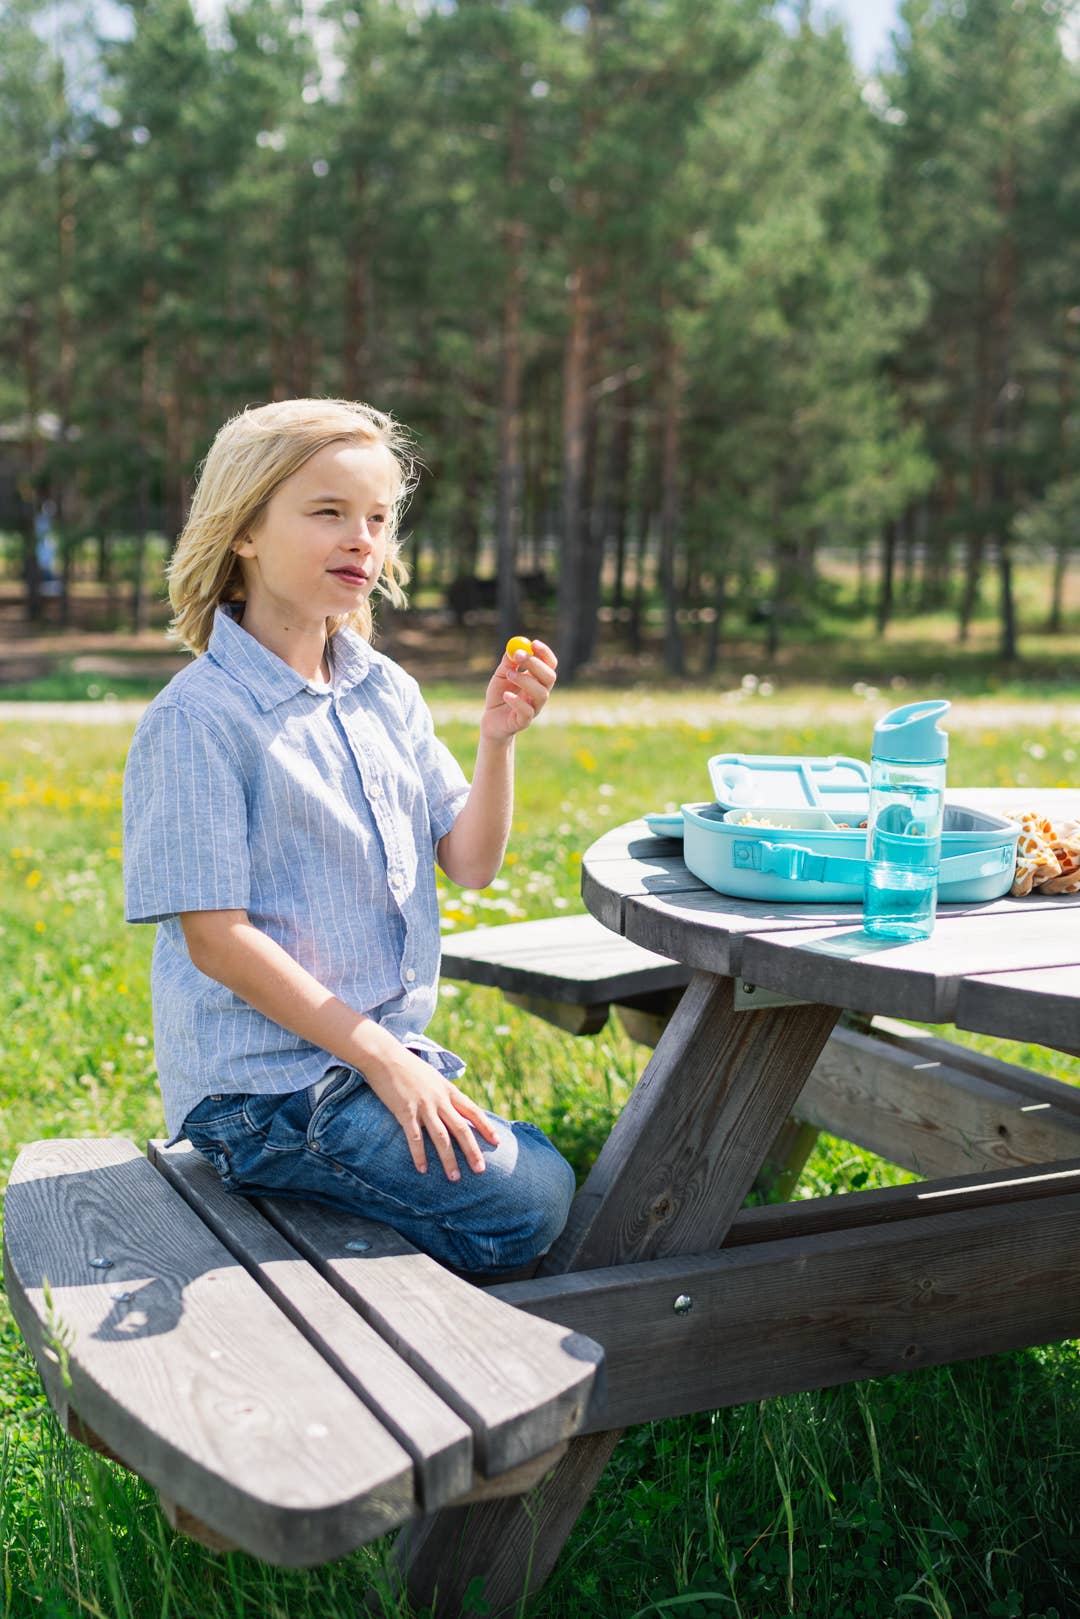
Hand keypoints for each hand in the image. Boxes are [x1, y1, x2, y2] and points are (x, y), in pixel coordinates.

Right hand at [362, 1046, 499, 1178]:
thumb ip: (444, 1092)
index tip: (497, 1142)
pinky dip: (419, 1155)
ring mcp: (423, 1106)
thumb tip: (454, 1106)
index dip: (486, 1127)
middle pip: (461, 1129)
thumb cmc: (408, 1067)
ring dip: (449, 1160)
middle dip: (472, 1151)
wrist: (384, 1056)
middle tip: (481, 1170)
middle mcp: (439, 1099)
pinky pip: (414, 1138)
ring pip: (441, 1138)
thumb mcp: (433, 1077)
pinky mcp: (405, 1111)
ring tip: (455, 1178)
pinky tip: (422, 1170)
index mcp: (448, 1090)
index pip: (473, 1111)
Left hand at [480, 638, 557, 740]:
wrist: (490, 720)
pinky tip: (505, 695)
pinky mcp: (524, 721)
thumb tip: (513, 647)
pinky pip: (527, 711)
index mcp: (537, 679)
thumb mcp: (501, 675)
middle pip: (549, 677)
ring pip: (541, 694)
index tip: (533, 643)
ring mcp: (534, 708)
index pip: (549, 664)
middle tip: (519, 655)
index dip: (544, 653)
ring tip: (508, 675)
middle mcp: (540, 693)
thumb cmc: (499, 695)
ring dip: (525, 680)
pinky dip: (516, 701)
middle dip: (536, 664)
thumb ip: (508, 663)